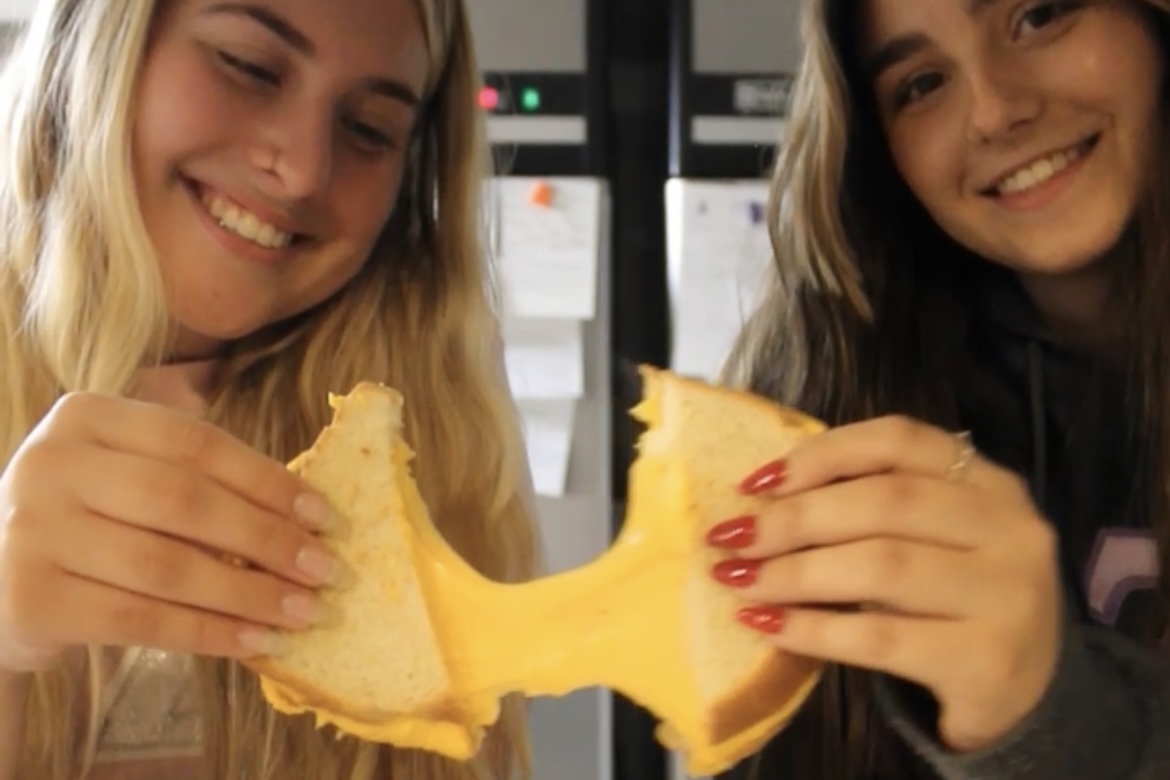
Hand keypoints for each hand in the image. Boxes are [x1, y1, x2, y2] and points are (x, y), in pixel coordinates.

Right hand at [0, 392, 338, 672]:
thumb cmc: (92, 519)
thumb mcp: (128, 472)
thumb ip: (198, 472)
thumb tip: (308, 509)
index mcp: (86, 416)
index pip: (196, 444)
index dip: (269, 480)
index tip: (325, 516)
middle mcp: (51, 464)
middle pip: (185, 502)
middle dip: (267, 539)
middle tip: (326, 570)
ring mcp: (31, 531)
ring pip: (166, 566)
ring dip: (249, 594)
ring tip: (304, 613)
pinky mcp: (29, 598)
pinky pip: (140, 619)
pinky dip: (208, 633)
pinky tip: (256, 642)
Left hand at [707, 415, 1062, 751]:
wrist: (1029, 693)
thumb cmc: (957, 600)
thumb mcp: (934, 537)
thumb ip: (873, 505)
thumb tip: (762, 497)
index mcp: (989, 482)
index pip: (899, 441)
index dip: (821, 454)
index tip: (756, 482)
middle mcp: (1010, 529)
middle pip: (885, 503)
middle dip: (794, 518)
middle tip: (730, 538)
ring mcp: (1008, 595)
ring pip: (882, 566)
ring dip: (794, 572)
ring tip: (739, 581)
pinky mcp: (987, 660)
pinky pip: (880, 637)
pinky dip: (814, 629)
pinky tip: (769, 627)